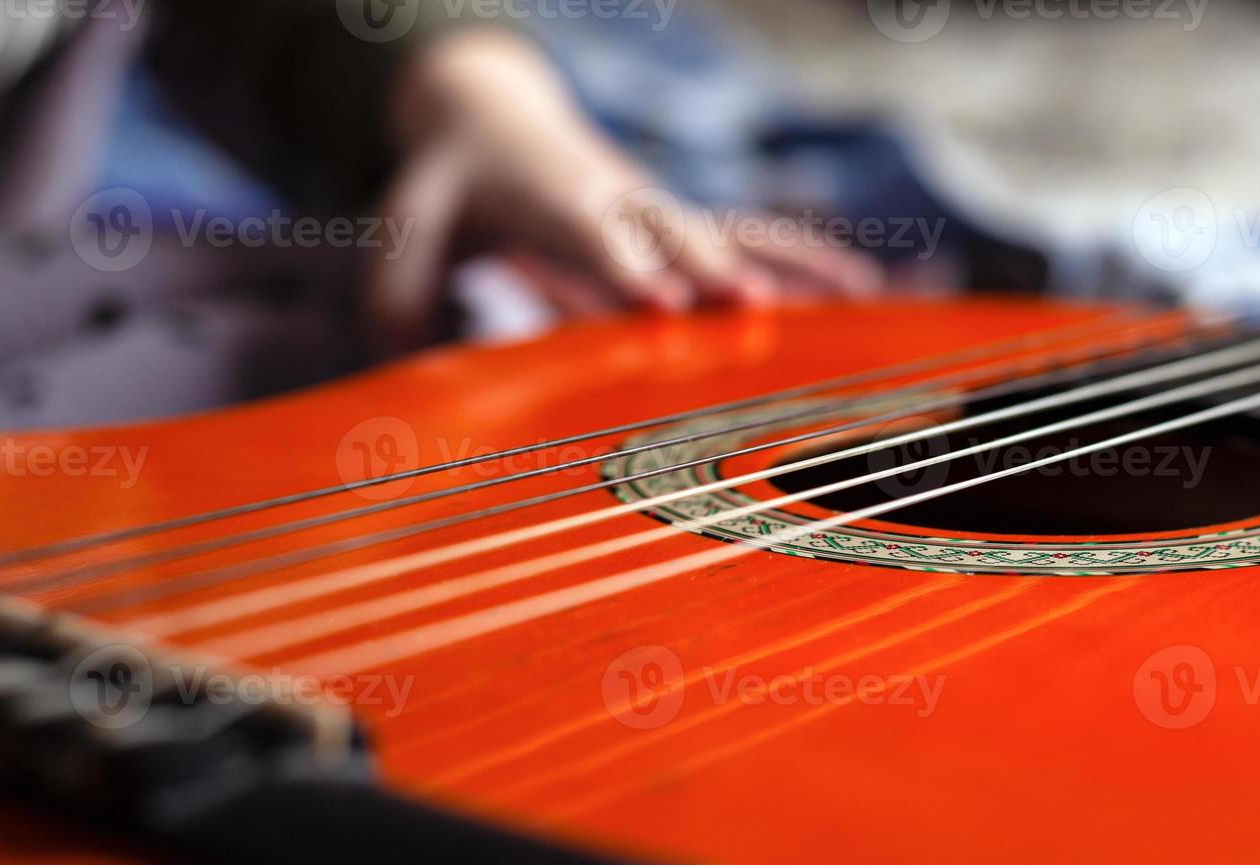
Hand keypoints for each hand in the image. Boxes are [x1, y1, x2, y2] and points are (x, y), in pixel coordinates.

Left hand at [367, 29, 880, 352]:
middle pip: (674, 238)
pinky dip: (805, 259)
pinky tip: (860, 291)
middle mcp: (619, 202)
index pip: (595, 239)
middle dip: (710, 271)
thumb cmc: (451, 177)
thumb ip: (402, 281)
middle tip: (744, 306)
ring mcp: (658, 212)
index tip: (662, 305)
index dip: (627, 269)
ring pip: (728, 233)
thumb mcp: (407, 215)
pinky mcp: (680, 224)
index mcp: (553, 198)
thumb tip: (400, 357)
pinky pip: (752, 237)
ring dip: (784, 265)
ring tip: (852, 296)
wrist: (493, 112)